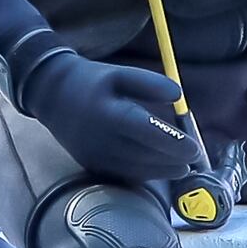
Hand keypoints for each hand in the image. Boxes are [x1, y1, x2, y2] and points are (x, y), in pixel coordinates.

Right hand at [18, 42, 202, 189]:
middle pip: (144, 156)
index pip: (145, 131)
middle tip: (195, 157)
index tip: (194, 148)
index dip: (172, 142)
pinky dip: (146, 172)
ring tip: (183, 166)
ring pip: (136, 170)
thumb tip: (179, 96)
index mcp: (107, 112)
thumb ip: (149, 83)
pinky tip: (161, 167)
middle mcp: (99, 139)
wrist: (51, 96)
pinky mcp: (91, 166)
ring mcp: (94, 157)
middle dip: (173, 160)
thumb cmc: (92, 83)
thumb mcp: (119, 73)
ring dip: (163, 171)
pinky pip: (124, 173)